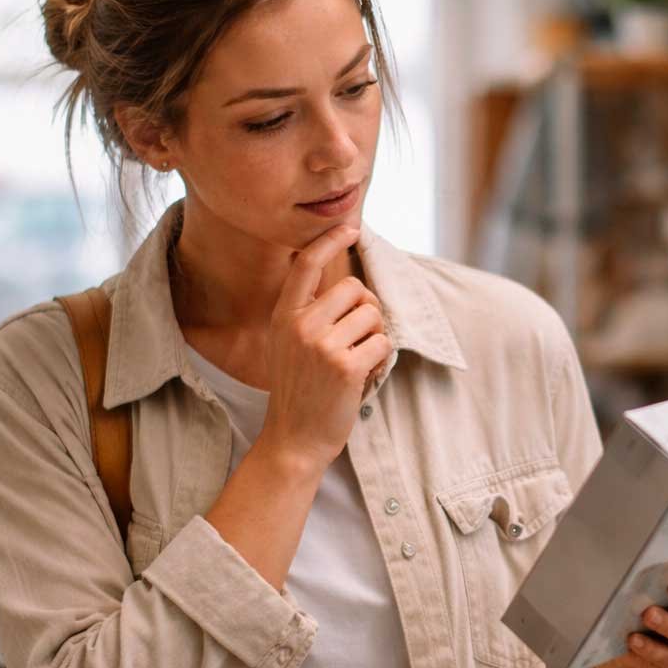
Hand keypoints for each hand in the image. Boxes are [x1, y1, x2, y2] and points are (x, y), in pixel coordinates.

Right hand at [253, 224, 391, 474]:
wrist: (294, 439)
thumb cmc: (299, 391)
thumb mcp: (288, 345)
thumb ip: (310, 315)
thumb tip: (351, 287)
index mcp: (284, 316)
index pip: (305, 265)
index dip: (329, 241)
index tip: (350, 227)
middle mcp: (300, 324)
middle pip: (354, 288)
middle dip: (367, 310)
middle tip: (359, 338)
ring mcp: (322, 344)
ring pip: (373, 315)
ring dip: (375, 337)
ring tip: (358, 361)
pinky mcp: (346, 365)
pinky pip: (383, 342)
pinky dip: (382, 359)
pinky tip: (365, 376)